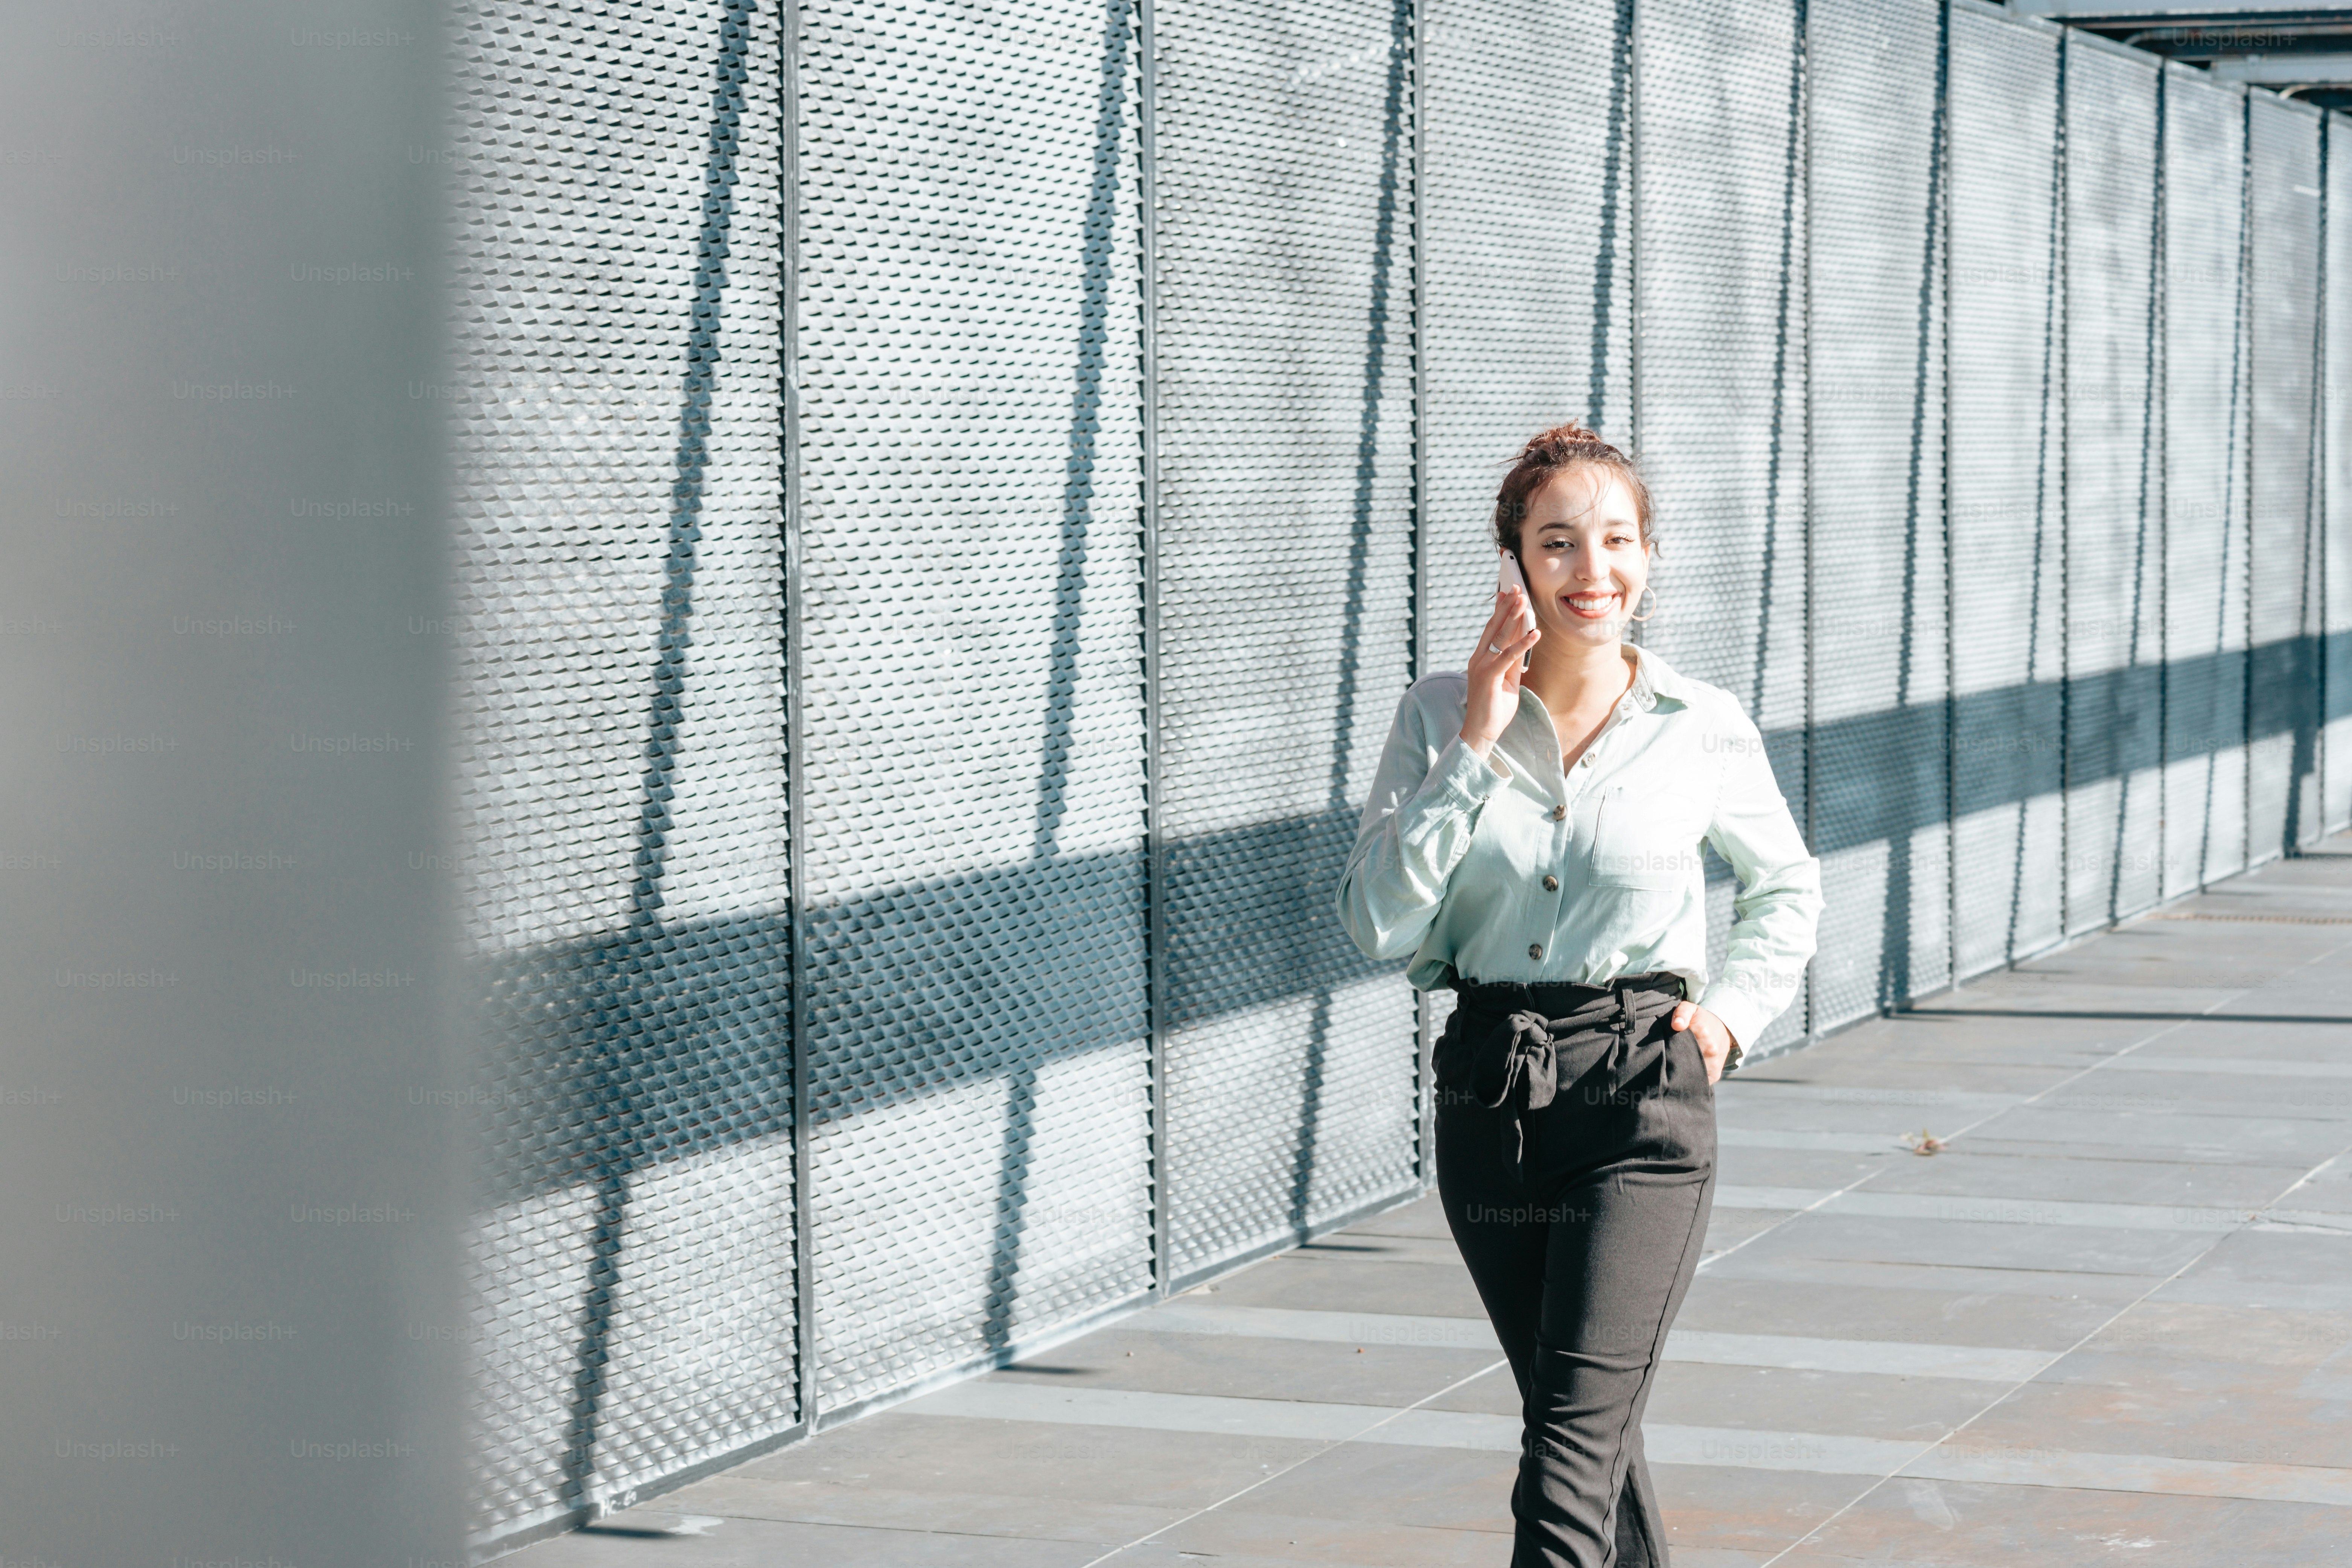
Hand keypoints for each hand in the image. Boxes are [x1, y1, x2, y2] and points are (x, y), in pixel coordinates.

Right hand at [1459, 586, 1539, 756]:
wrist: (1481, 732)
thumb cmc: (1494, 708)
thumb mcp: (1507, 681)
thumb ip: (1512, 663)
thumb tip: (1522, 648)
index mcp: (1482, 658)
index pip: (1492, 629)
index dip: (1501, 611)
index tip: (1508, 594)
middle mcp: (1479, 658)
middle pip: (1494, 626)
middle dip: (1507, 606)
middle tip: (1517, 587)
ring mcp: (1482, 665)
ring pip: (1500, 635)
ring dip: (1514, 617)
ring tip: (1524, 600)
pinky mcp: (1488, 676)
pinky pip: (1509, 655)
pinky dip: (1523, 643)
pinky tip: (1535, 633)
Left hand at [1670, 1000, 1737, 1083]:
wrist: (1723, 1028)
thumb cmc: (1701, 1018)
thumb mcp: (1690, 1008)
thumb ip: (1682, 1013)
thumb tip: (1676, 1025)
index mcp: (1703, 1033)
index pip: (1680, 1047)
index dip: (1670, 1049)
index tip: (1666, 1049)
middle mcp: (1711, 1050)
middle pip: (1685, 1062)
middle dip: (1675, 1062)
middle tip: (1669, 1058)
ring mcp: (1714, 1064)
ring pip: (1692, 1074)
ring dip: (1683, 1072)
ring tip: (1677, 1065)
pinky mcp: (1715, 1074)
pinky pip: (1700, 1081)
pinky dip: (1692, 1079)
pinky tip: (1686, 1072)